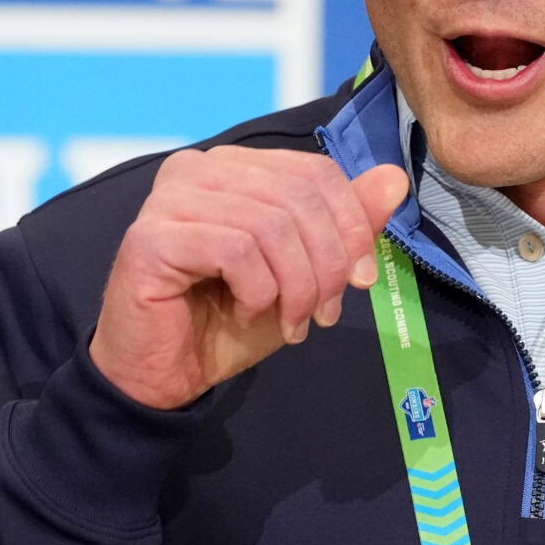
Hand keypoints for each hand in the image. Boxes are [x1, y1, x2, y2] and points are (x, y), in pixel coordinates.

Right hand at [89, 147, 410, 410]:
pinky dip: (258, 292)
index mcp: (232, 167)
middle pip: (298, 196)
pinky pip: (236, 251)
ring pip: (271, 225)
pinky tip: (248, 314)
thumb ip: (344, 226)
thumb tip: (393, 178)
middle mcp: (196, 169)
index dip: (351, 226)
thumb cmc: (225, 321)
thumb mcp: (302, 274)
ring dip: (295, 287)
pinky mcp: (151, 237)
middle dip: (326, 264)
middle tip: (322, 312)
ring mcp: (168, 199)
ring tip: (289, 322)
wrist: (162, 377)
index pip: (314, 172)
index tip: (359, 280)